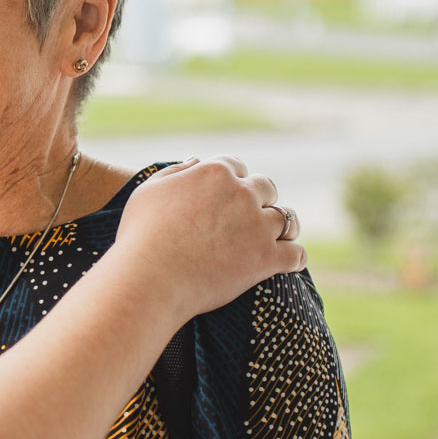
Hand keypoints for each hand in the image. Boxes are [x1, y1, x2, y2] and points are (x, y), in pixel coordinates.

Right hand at [112, 155, 306, 322]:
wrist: (149, 278)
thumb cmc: (141, 236)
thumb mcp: (149, 192)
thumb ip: (176, 172)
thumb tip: (197, 161)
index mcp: (215, 172)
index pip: (236, 166)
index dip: (233, 180)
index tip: (227, 196)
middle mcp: (242, 193)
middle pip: (267, 188)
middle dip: (261, 200)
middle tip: (251, 219)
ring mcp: (258, 226)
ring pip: (288, 219)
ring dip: (282, 227)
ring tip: (276, 239)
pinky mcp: (267, 258)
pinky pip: (296, 254)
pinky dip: (294, 258)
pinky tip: (288, 264)